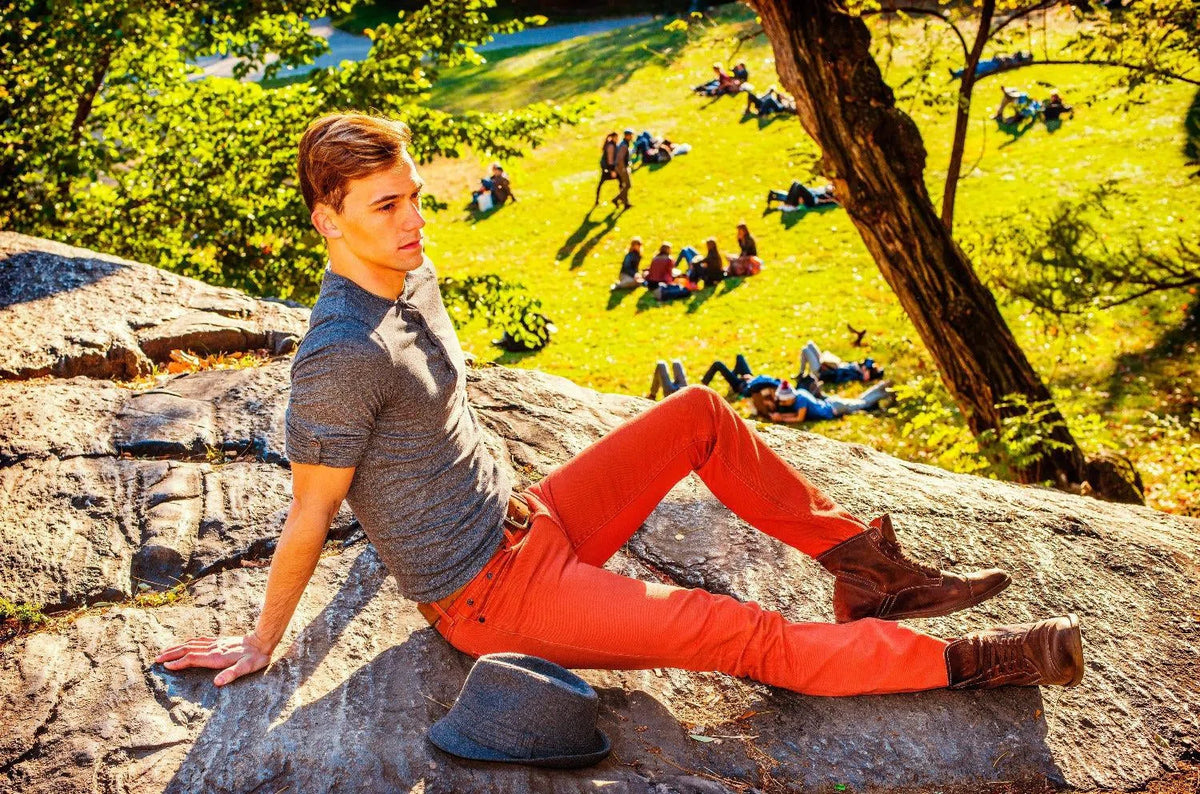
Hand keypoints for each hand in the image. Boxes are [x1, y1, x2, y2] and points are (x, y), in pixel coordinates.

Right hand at [155, 633, 271, 686]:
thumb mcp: (246, 668)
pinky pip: (199, 641)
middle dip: (171, 654)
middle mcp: (213, 648)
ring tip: (164, 652)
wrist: (262, 642)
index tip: (165, 666)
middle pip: (187, 650)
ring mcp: (215, 644)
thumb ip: (232, 674)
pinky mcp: (219, 641)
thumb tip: (217, 682)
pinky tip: (185, 644)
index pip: (192, 659)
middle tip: (156, 659)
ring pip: (191, 644)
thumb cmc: (255, 658)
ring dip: (177, 648)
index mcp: (216, 657)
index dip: (178, 663)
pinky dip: (188, 643)